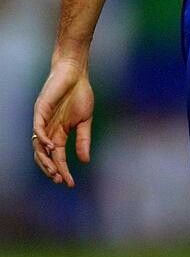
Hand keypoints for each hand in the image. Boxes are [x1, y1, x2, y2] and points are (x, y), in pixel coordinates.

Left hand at [32, 59, 93, 186]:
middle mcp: (48, 130)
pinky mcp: (40, 110)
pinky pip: (38, 128)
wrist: (76, 73)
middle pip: (44, 156)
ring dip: (44, 159)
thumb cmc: (80, 93)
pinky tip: (50, 146)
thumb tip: (85, 161)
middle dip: (51, 169)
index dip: (63, 170)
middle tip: (59, 179)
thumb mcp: (85, 120)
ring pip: (38, 146)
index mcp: (59, 133)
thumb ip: (83, 140)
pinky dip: (42, 139)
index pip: (58, 157)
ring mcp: (43, 121)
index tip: (70, 183)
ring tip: (54, 170)